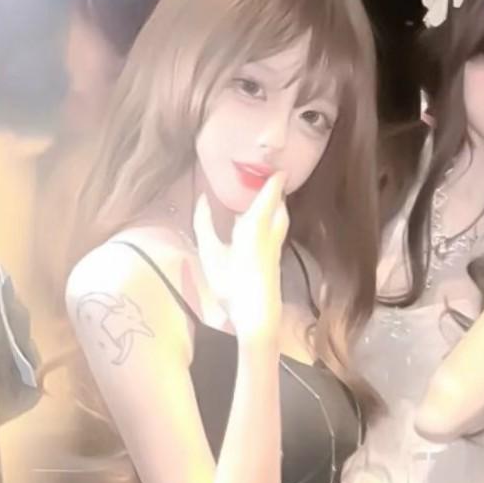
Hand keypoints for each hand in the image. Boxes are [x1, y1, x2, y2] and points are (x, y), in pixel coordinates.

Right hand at [193, 173, 289, 341]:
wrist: (257, 315)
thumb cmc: (231, 284)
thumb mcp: (210, 253)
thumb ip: (204, 223)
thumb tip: (203, 198)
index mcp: (255, 226)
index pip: (269, 196)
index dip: (274, 181)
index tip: (278, 167)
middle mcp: (270, 233)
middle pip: (279, 206)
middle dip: (276, 192)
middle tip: (269, 179)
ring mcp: (276, 247)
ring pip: (280, 219)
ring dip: (276, 206)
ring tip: (265, 198)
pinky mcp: (275, 259)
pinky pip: (277, 230)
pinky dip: (272, 219)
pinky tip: (260, 224)